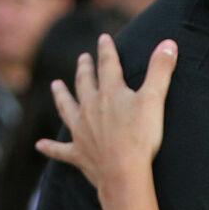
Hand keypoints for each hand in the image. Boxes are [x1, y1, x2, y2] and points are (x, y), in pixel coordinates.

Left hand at [41, 35, 176, 190]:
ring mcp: (81, 130)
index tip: (104, 38)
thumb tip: (168, 42)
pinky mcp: (78, 153)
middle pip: (84, 83)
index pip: (108, 65)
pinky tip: (39, 145)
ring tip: (56, 86)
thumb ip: (160, 70)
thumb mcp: (155, 99)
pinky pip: (60, 150)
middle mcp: (90, 107)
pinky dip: (50, 147)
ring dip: (61, 96)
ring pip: (66, 108)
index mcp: (109, 93)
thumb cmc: (140, 136)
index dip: (106, 50)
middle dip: (84, 68)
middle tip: (82, 58)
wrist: (123, 171)